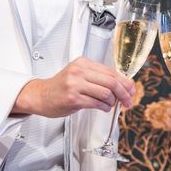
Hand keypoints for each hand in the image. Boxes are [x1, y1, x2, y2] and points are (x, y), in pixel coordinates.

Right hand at [13, 57, 134, 116]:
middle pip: (111, 81)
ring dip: (112, 102)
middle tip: (128, 101)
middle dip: (123, 93)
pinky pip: (96, 103)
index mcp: (83, 63)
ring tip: (110, 105)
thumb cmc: (60, 87)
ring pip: (106, 93)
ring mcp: (75, 84)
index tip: (131, 90)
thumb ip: (97, 77)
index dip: (125, 82)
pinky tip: (103, 108)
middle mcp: (79, 71)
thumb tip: (121, 85)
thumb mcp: (78, 75)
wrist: (40, 96)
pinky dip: (104, 107)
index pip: (111, 71)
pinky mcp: (73, 98)